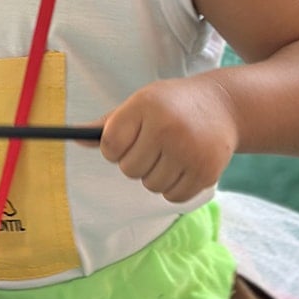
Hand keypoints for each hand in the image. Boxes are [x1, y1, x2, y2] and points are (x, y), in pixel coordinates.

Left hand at [99, 78, 238, 203]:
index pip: (110, 144)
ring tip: (169, 153)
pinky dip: (172, 187)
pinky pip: (172, 196)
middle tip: (152, 145)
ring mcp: (189, 151)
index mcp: (146, 105)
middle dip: (135, 161)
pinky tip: (182, 165)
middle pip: (129, 169)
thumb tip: (76, 140)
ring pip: (150, 185)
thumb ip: (109, 124)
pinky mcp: (206, 172)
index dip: (112, 149)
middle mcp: (167, 127)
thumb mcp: (141, 102)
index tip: (123, 142)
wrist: (223, 105)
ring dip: (154, 175)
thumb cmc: (171, 105)